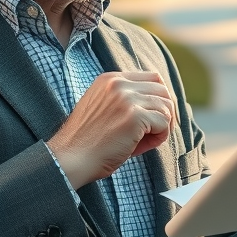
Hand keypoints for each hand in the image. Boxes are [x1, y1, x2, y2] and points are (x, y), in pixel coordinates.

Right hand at [47, 71, 175, 188]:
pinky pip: (164, 122)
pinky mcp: (134, 116)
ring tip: (147, 140)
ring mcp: (126, 98)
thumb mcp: (103, 109)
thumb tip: (161, 105)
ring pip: (166, 106)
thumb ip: (126, 100)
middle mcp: (118, 83)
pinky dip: (160, 136)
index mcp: (110, 79)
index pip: (152, 78)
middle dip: (164, 111)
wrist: (70, 158)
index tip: (154, 117)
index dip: (158, 99)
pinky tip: (145, 145)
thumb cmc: (87, 142)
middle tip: (154, 131)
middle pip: (162, 90)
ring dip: (163, 125)